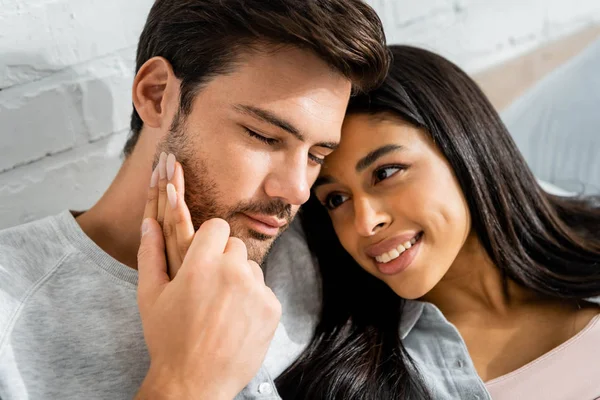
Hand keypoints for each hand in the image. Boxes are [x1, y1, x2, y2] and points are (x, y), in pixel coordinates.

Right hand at [135, 153, 281, 399]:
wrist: (194, 383)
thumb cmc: (168, 339)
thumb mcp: (150, 295)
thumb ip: (150, 253)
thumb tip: (149, 222)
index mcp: (201, 264)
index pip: (217, 227)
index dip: (209, 241)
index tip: (203, 257)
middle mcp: (232, 272)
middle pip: (236, 246)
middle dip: (224, 261)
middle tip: (210, 288)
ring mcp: (256, 290)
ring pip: (252, 269)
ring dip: (240, 281)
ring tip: (222, 308)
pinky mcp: (271, 309)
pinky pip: (265, 291)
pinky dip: (254, 302)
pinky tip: (236, 321)